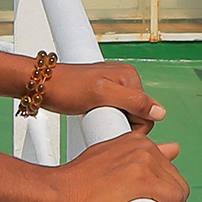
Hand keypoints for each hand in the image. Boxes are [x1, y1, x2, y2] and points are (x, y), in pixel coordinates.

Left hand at [42, 60, 165, 126]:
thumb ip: (132, 101)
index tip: (112, 126)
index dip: (133, 125)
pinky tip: (93, 119)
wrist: (41, 86)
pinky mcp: (104, 96)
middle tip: (100, 120)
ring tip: (94, 118)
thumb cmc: (65, 87)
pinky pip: (115, 114)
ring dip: (113, 123)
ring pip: (126, 116)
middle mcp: (125, 80)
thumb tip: (159, 112)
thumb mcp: (101, 94)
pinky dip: (106, 120)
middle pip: (138, 114)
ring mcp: (114, 88)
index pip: (148, 111)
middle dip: (122, 123)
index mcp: (130, 76)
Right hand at [48, 123, 187, 201]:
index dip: (165, 184)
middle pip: (175, 177)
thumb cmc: (76, 183)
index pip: (166, 163)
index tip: (160, 197)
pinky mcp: (143, 182)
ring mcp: (143, 163)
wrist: (57, 193)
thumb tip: (169, 151)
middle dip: (172, 198)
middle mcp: (141, 147)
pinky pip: (175, 200)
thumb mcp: (109, 158)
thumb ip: (135, 156)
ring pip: (178, 189)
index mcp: (134, 140)